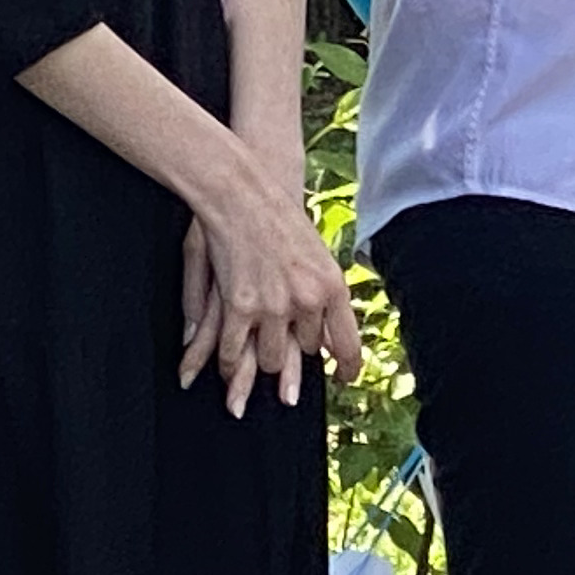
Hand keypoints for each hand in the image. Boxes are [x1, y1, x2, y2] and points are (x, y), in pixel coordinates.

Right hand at [180, 182, 365, 416]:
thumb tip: (331, 341)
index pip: (348, 343)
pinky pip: (234, 351)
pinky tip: (225, 372)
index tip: (345, 380)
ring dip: (263, 360)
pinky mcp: (239, 307)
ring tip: (255, 363)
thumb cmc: (283, 221)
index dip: (348, 367)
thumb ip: (326, 300)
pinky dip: (229, 365)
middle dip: (295, 351)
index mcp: (333, 288)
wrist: (246, 194)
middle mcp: (308, 302)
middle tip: (285, 356)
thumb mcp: (320, 258)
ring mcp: (274, 307)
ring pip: (272, 358)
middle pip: (306, 351)